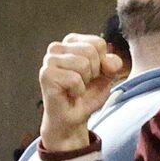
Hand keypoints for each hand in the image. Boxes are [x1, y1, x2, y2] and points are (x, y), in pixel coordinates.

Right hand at [38, 33, 124, 151]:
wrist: (72, 117)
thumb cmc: (87, 94)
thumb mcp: (107, 75)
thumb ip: (113, 64)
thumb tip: (108, 62)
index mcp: (71, 42)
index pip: (98, 43)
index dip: (102, 62)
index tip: (93, 74)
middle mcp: (57, 48)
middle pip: (91, 51)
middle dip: (94, 71)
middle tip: (83, 82)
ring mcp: (49, 60)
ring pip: (83, 64)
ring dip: (85, 81)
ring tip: (75, 87)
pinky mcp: (46, 74)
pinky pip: (74, 79)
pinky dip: (78, 90)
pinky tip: (70, 93)